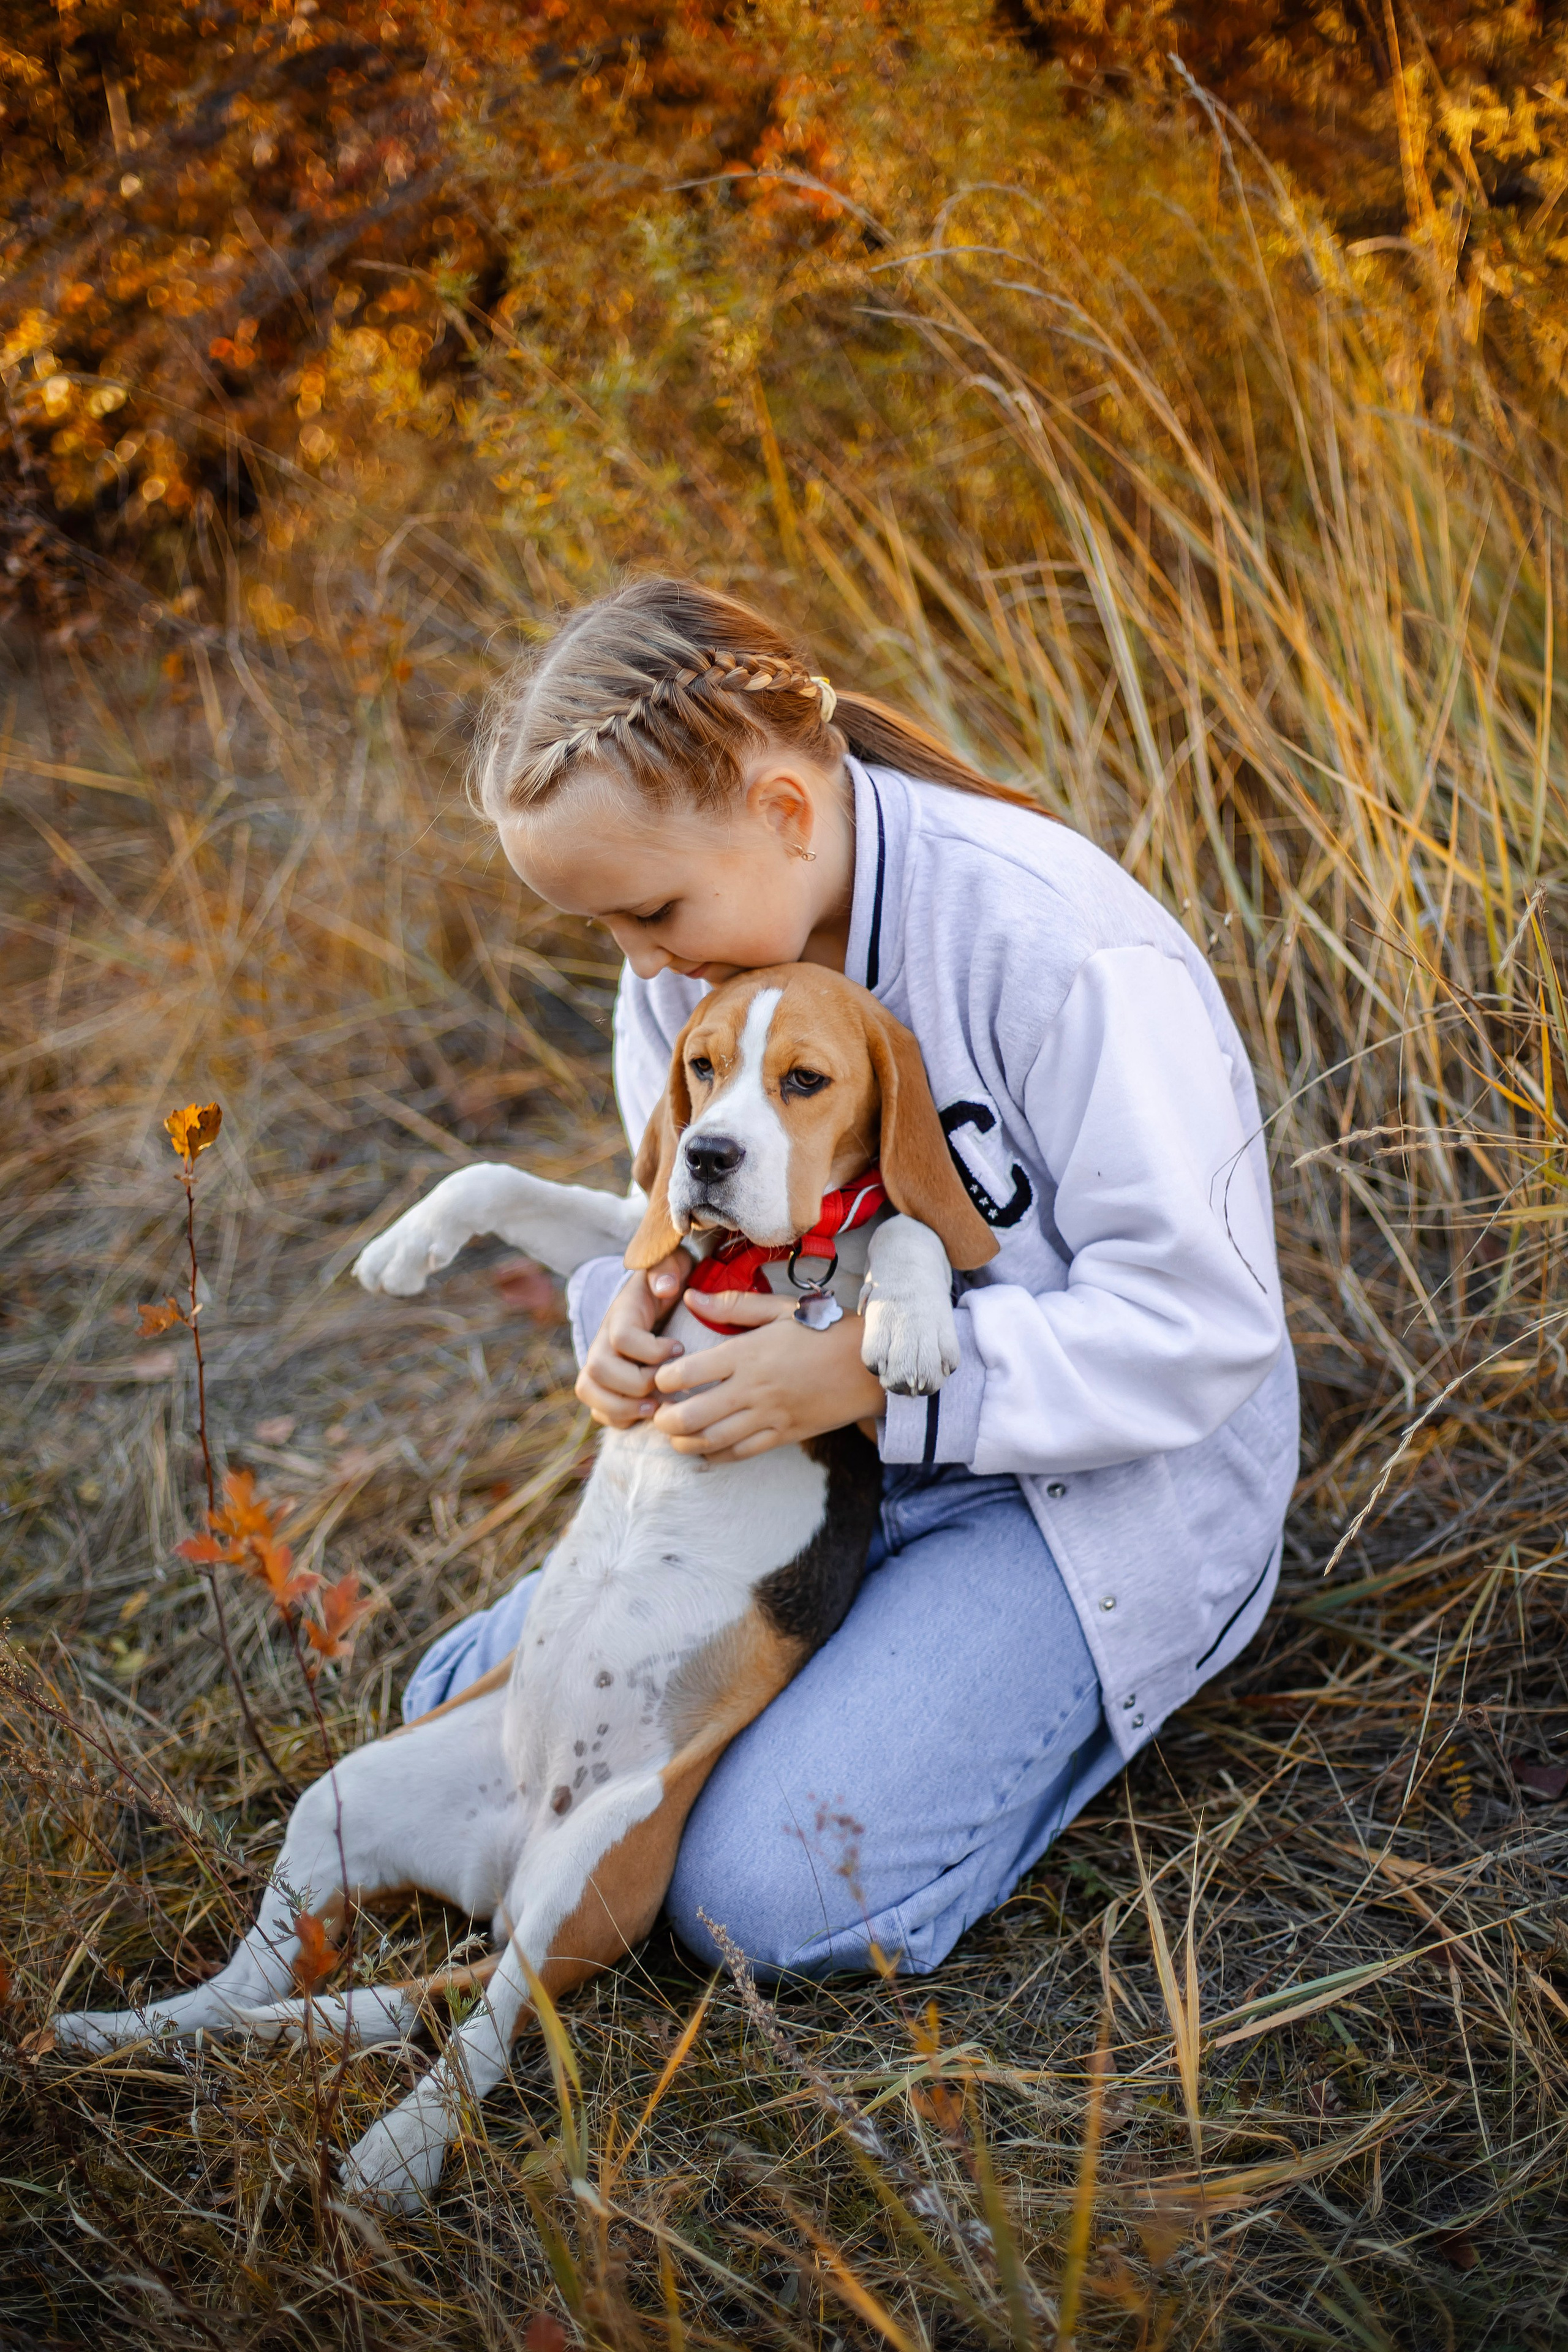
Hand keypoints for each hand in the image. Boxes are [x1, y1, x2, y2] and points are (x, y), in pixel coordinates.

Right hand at [575, 1248, 692, 1428]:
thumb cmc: (669, 1281)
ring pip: (588, 1391)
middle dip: (636, 1384)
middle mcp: (603, 1339)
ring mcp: (599, 1362)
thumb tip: (665, 1287)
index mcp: (622, 1313)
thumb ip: (667, 1267)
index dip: (652, 1350)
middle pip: (599, 1369)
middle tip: (667, 1386)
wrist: (655, 1294)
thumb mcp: (673, 1264)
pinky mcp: (603, 1383)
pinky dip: (620, 1419)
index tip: (679, 1348)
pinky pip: (597, 1410)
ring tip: (656, 1408)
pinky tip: (646, 1413)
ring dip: (623, 1407)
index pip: (622, 1337)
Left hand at [651, 1288, 886, 1461]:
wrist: (871, 1366)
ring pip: (713, 1440)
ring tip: (674, 1437)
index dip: (664, 1380)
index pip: (689, 1372)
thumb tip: (692, 1296)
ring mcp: (769, 1415)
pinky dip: (717, 1457)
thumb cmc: (825, 1330)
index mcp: (748, 1353)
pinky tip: (704, 1453)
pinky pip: (742, 1453)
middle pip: (693, 1414)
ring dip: (685, 1443)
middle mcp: (753, 1388)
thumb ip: (734, 1305)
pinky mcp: (785, 1435)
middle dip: (665, 1420)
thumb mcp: (781, 1309)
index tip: (660, 1379)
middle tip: (657, 1416)